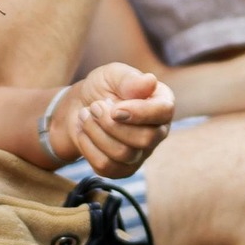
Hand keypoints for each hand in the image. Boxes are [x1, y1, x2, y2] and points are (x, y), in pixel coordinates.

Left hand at [48, 64, 174, 178]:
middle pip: (145, 139)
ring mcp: (141, 153)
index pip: (164, 112)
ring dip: (96, 133)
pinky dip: (88, 147)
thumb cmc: (101, 88)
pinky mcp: (122, 169)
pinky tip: (84, 132)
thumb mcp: (111, 75)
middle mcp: (157, 131)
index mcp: (161, 103)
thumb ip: (129, 79)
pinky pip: (106, 166)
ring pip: (123, 154)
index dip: (139, 113)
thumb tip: (150, 82)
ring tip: (85, 115)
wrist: (80, 108)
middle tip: (95, 107)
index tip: (114, 108)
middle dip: (112, 124)